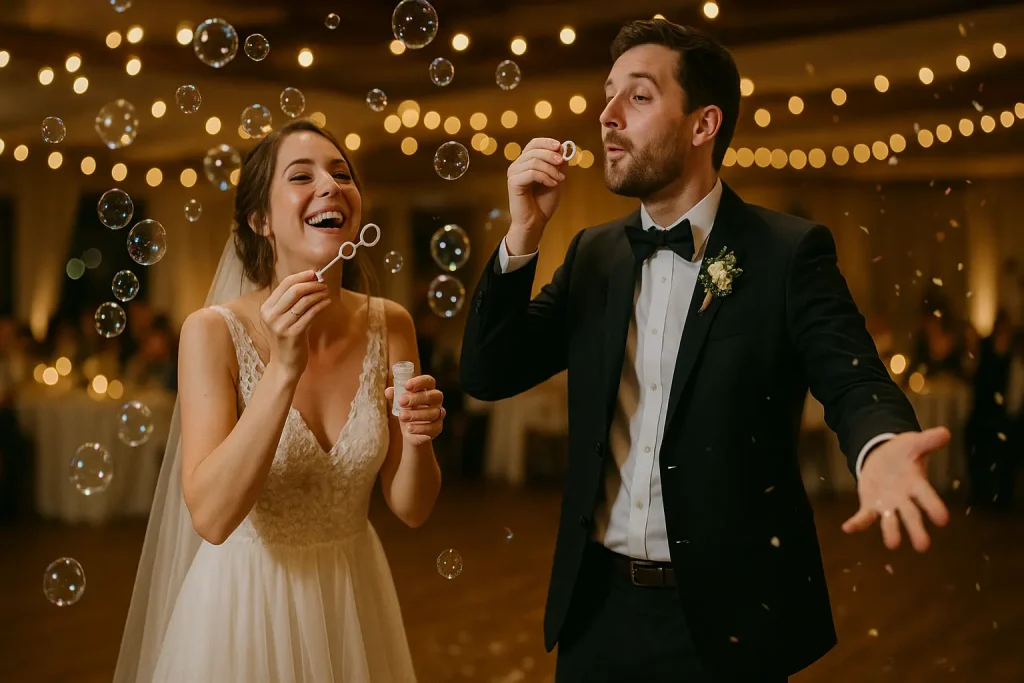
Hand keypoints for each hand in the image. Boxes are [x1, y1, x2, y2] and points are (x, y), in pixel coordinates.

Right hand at [259, 270, 330, 381]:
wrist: (284, 364)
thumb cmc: (287, 339)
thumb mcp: (283, 319)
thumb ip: (290, 302)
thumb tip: (309, 280)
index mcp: (266, 308)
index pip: (284, 284)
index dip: (301, 276)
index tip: (314, 274)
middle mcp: (271, 316)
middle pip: (294, 290)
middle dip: (311, 284)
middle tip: (323, 284)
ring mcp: (281, 325)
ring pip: (303, 301)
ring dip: (318, 294)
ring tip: (326, 293)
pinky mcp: (293, 334)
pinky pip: (310, 314)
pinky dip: (320, 305)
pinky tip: (327, 303)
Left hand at [385, 375, 444, 445]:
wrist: (410, 431)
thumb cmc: (407, 410)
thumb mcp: (399, 401)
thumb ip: (395, 395)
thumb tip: (389, 391)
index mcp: (428, 389)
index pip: (428, 381)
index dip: (419, 382)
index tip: (407, 386)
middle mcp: (436, 400)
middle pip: (433, 396)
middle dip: (417, 398)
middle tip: (401, 402)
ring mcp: (439, 414)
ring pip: (433, 413)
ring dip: (416, 414)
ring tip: (402, 417)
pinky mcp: (437, 428)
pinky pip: (432, 428)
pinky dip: (420, 428)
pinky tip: (410, 428)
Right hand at [505, 137, 566, 254]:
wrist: (535, 222)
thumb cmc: (544, 203)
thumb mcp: (557, 179)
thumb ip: (559, 165)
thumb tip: (563, 148)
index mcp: (525, 162)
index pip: (533, 144)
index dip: (546, 142)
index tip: (560, 146)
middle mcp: (517, 165)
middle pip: (534, 150)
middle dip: (551, 155)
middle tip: (562, 163)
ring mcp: (513, 173)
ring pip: (534, 161)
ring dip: (550, 169)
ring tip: (559, 180)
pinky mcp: (513, 182)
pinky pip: (531, 173)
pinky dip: (545, 177)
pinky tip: (552, 184)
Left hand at [842, 427, 950, 550]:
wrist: (883, 457)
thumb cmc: (904, 453)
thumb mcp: (914, 443)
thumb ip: (928, 440)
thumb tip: (945, 432)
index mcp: (917, 484)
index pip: (928, 497)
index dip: (934, 507)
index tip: (942, 519)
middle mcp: (904, 499)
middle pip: (911, 516)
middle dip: (916, 530)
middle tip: (922, 546)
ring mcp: (887, 504)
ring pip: (890, 521)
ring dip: (891, 533)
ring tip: (893, 544)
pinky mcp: (870, 505)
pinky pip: (864, 517)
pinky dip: (856, 524)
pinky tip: (847, 528)